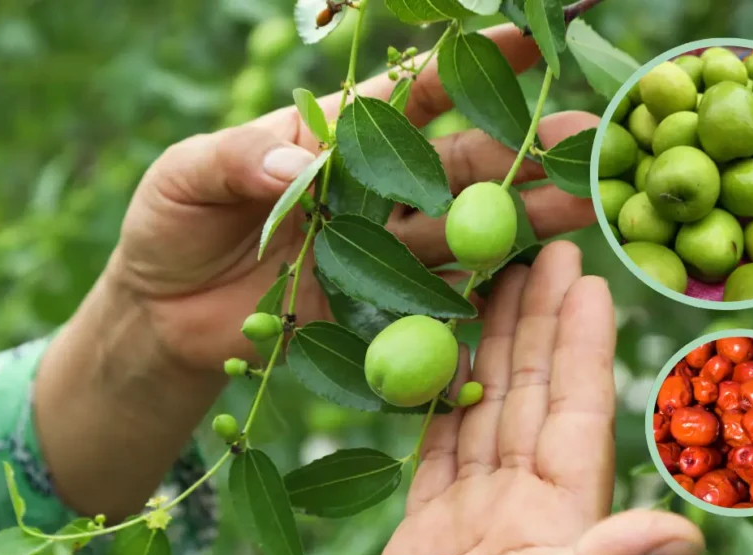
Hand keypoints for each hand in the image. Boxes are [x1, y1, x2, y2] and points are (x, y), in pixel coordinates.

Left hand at [108, 23, 597, 370]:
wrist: (163, 315)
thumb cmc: (170, 227)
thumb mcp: (186, 175)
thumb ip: (243, 159)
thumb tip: (307, 160)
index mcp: (335, 137)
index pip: (411, 95)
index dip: (470, 67)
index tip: (531, 42)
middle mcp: (371, 190)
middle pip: (460, 164)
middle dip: (525, 151)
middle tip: (589, 145)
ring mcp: (379, 249)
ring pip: (463, 228)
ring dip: (524, 218)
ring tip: (584, 207)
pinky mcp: (375, 308)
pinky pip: (436, 298)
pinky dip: (481, 293)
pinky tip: (529, 284)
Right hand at [354, 242, 704, 554]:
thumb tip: (684, 534)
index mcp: (564, 520)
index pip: (576, 412)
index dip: (581, 344)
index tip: (584, 280)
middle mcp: (526, 507)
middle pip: (532, 395)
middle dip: (536, 323)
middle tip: (536, 249)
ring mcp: (475, 514)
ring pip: (484, 410)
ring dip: (486, 347)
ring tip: (484, 282)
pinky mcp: (426, 528)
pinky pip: (435, 446)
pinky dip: (435, 398)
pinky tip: (437, 353)